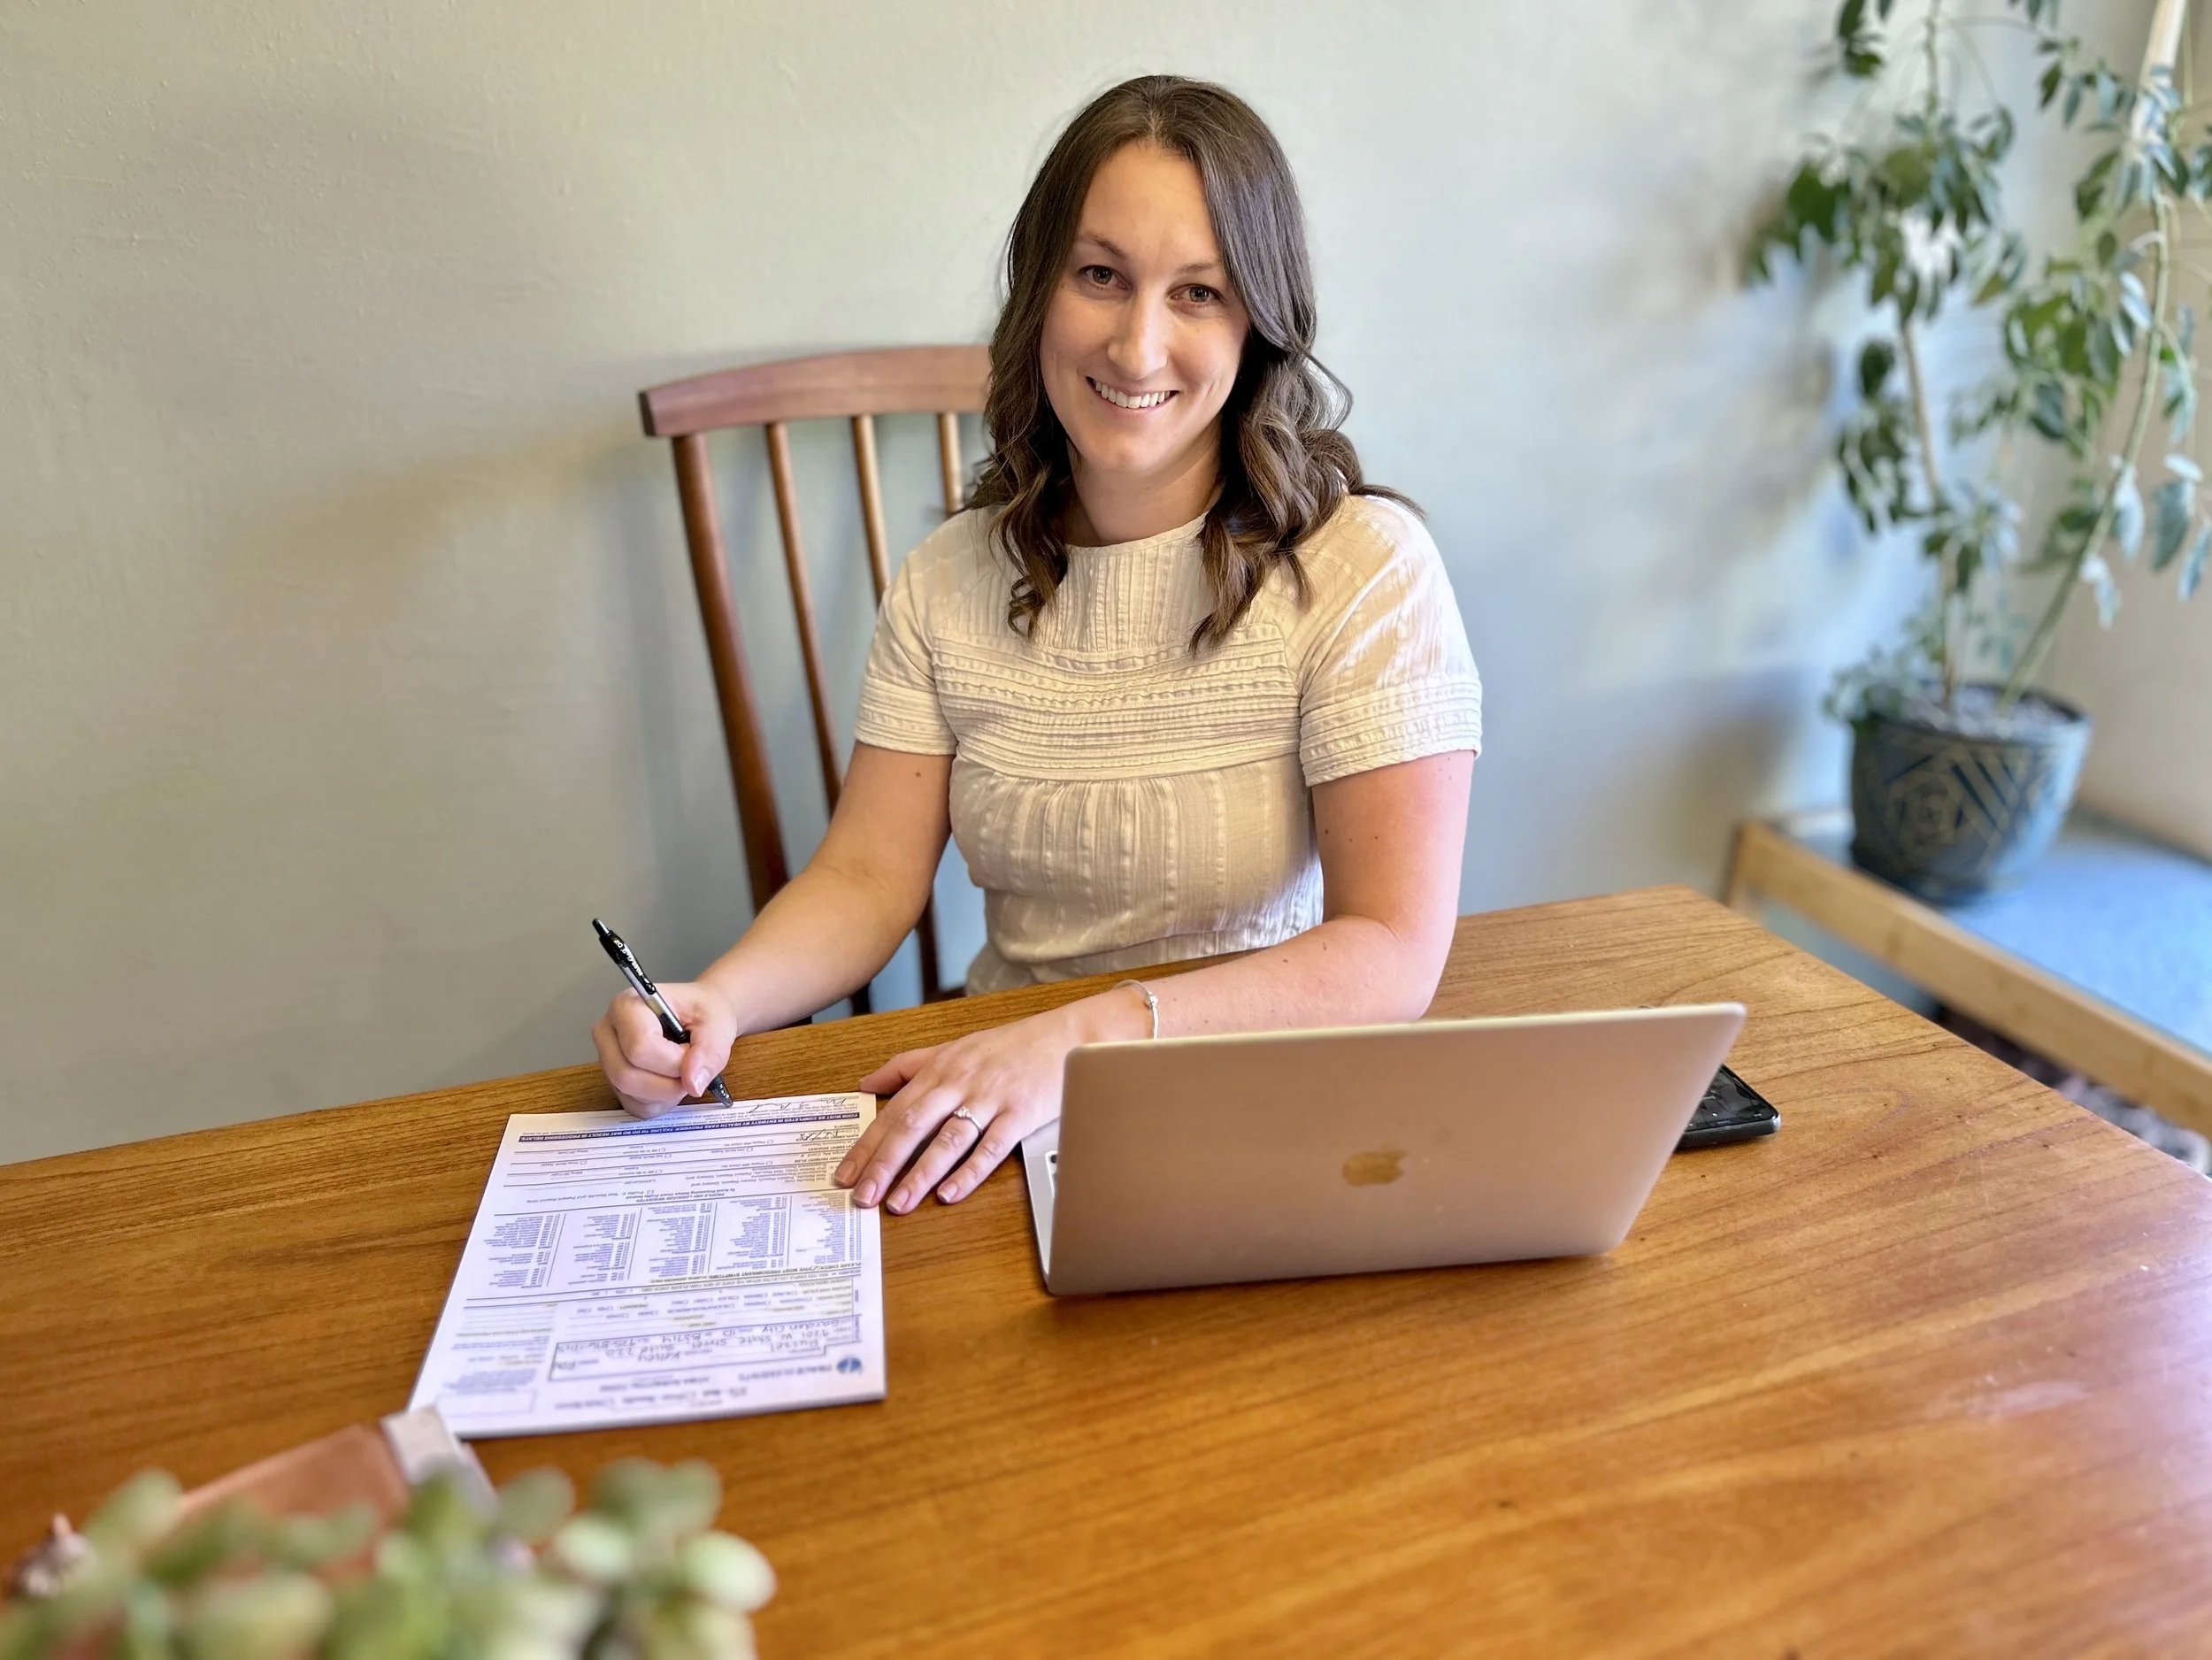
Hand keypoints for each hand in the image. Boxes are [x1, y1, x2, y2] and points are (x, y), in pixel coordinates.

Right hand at [592, 980, 738, 1117]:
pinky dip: (659, 1102)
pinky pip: (633, 1106)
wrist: (700, 1014)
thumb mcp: (717, 1024)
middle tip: (691, 1068)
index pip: (639, 1048)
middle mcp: (608, 1031)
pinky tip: (671, 1082)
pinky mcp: (614, 1080)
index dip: (673, 1062)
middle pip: (626, 1075)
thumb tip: (693, 1082)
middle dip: (668, 1083)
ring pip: (630, 1094)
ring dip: (666, 1093)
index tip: (692, 1053)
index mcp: (627, 1006)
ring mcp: (607, 1058)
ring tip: (682, 1071)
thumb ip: (709, 1051)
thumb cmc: (703, 1012)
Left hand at [835, 994, 1140, 1212]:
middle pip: (913, 1125)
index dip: (867, 1144)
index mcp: (941, 1068)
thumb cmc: (1012, 1045)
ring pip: (948, 1140)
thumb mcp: (955, 1047)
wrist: (1069, 1035)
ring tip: (898, 1203)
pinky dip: (970, 1172)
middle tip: (862, 1196)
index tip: (845, 1174)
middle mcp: (961, 1082)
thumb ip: (908, 1066)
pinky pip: (991, 1146)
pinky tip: (950, 1194)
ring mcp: (992, 1098)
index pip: (894, 1110)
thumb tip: (866, 1083)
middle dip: (884, 1163)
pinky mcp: (1021, 1113)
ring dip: (920, 1174)